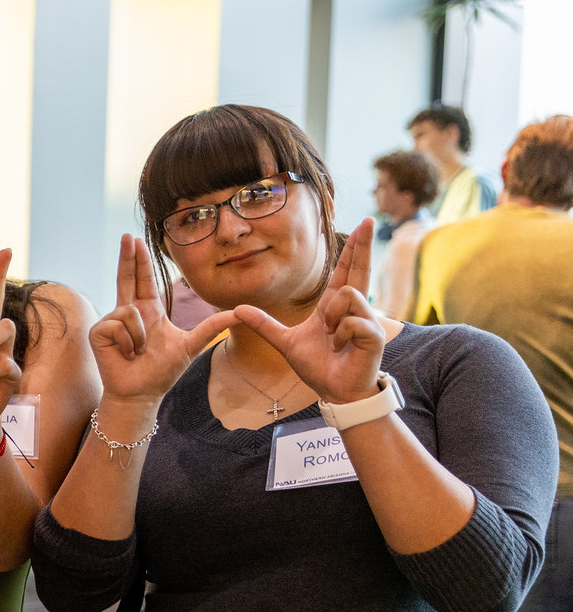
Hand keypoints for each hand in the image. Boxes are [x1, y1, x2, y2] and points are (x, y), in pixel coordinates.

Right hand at [90, 234, 234, 406]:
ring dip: (141, 336)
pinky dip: (129, 341)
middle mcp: (127, 311)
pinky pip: (119, 325)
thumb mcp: (191, 345)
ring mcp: (111, 321)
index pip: (143, 279)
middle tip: (127, 236)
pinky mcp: (100, 332)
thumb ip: (211, 326)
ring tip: (139, 351)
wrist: (141, 393)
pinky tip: (126, 354)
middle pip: (127, 277)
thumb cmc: (161, 371)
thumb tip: (239, 313)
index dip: (140, 260)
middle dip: (127, 256)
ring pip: (131, 311)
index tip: (136, 241)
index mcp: (147, 310)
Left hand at [234, 218, 386, 403]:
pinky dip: (338, 335)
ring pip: (346, 296)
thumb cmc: (318, 367)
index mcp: (335, 306)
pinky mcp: (373, 334)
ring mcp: (366, 320)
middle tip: (369, 219)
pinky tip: (341, 347)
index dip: (353, 248)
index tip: (361, 225)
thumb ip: (264, 325)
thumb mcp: (285, 342)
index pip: (344, 270)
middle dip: (362, 245)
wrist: (334, 391)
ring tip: (331, 338)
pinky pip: (349, 321)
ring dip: (331, 319)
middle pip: (358, 269)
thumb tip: (238, 310)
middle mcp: (354, 308)